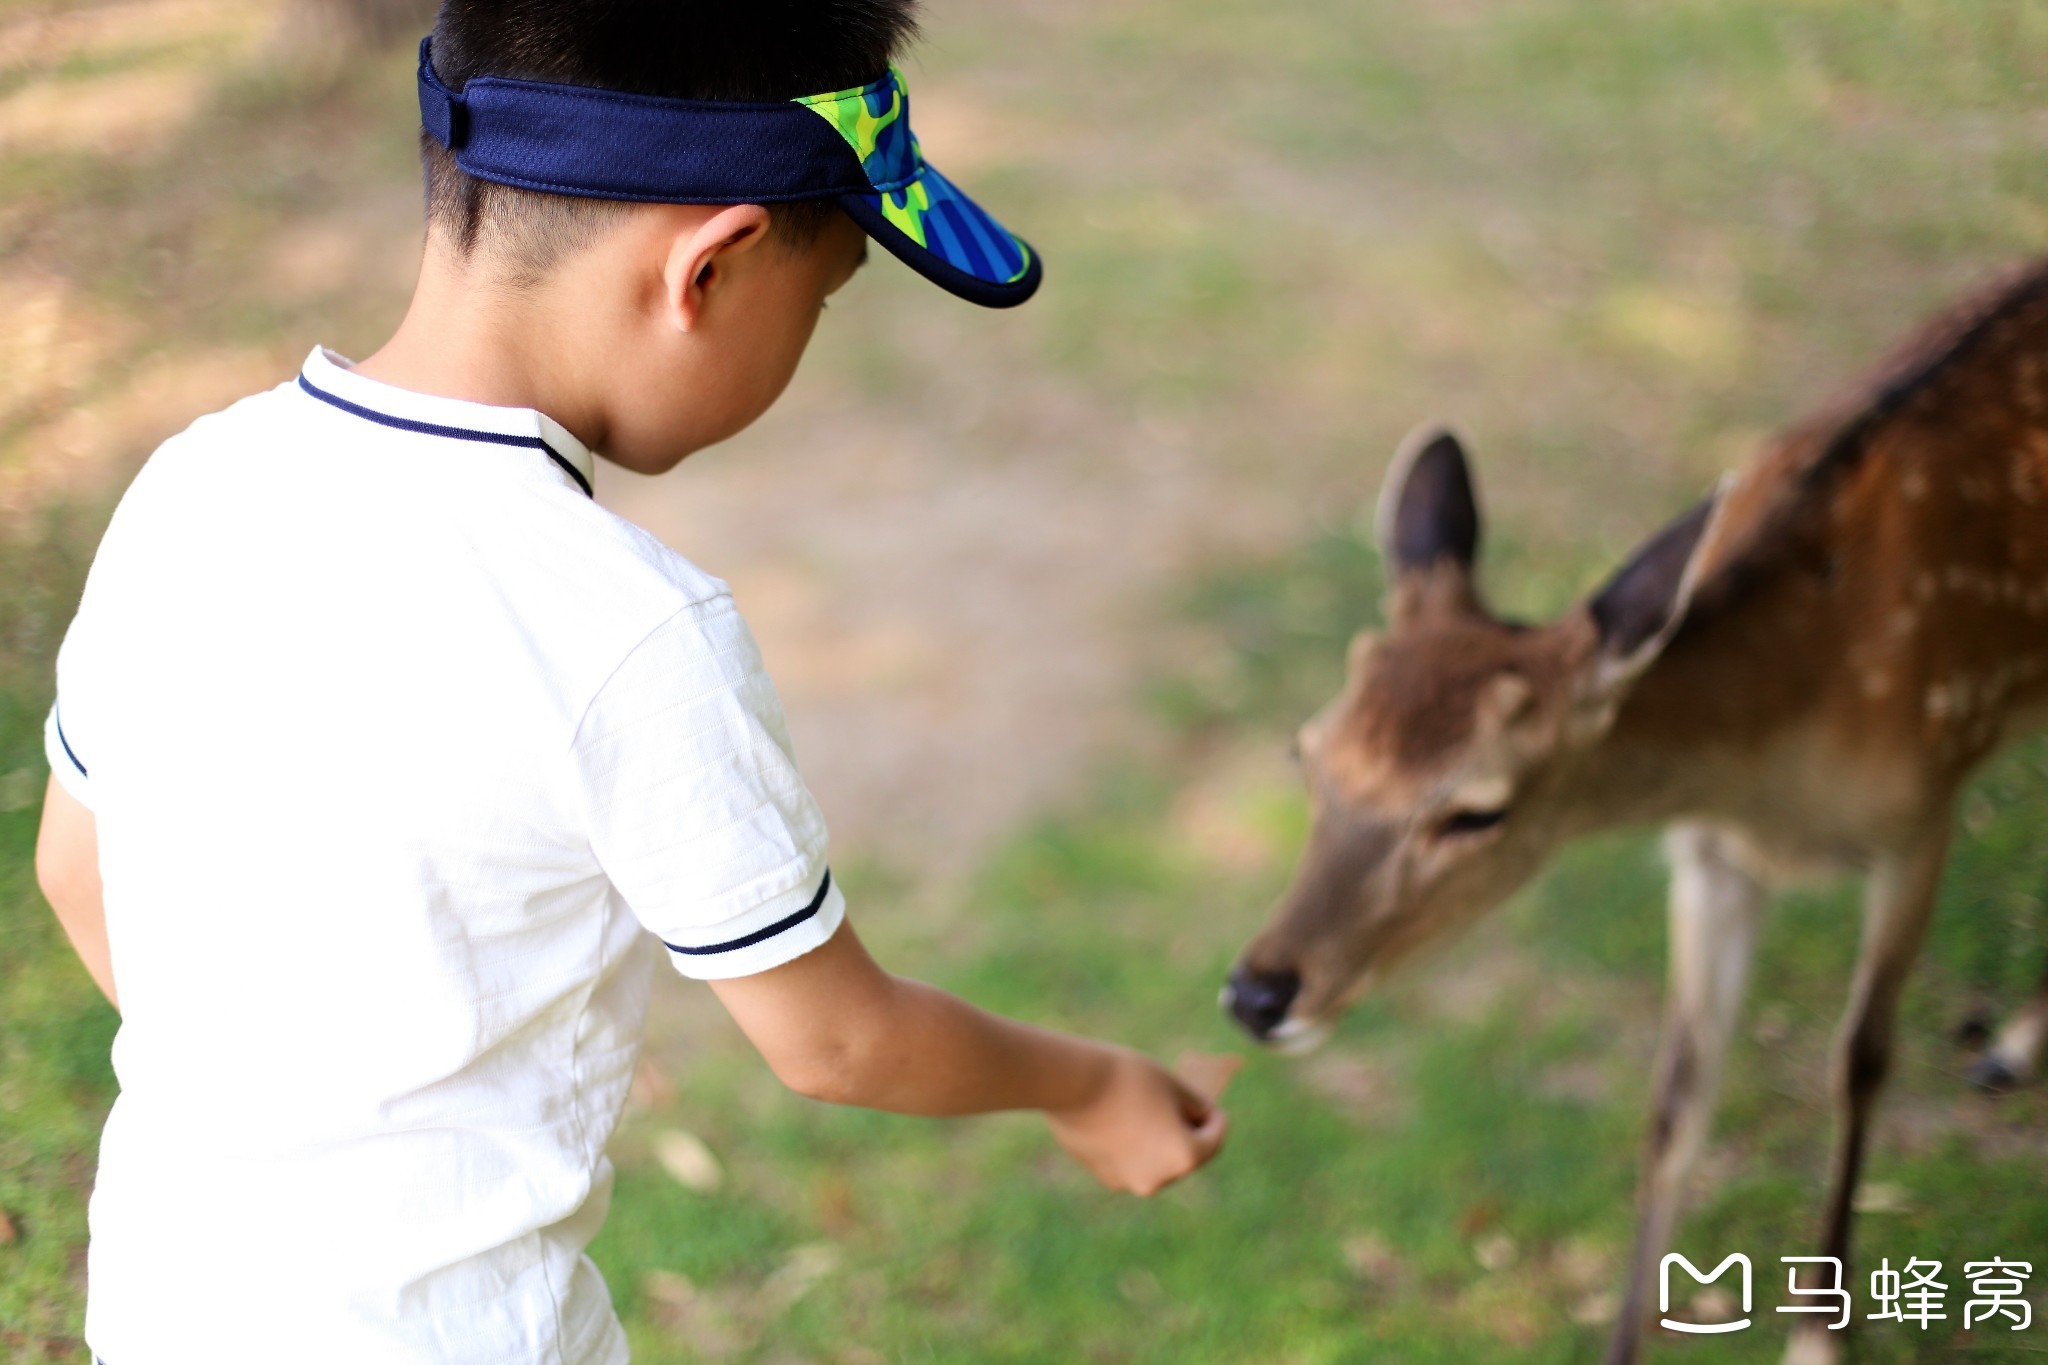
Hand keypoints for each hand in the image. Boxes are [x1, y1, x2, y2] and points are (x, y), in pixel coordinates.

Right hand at [1045, 1047, 1228, 1194]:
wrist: (1070, 1082)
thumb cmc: (1127, 1078)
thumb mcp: (1173, 1085)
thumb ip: (1195, 1107)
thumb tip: (1200, 1119)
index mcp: (1184, 1156)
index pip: (1214, 1140)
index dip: (1216, 1120)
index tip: (1211, 1106)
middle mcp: (1159, 1179)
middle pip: (1185, 1155)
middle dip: (1186, 1132)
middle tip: (1179, 1105)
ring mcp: (1129, 1181)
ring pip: (1157, 1160)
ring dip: (1159, 1140)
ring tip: (1146, 1109)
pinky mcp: (1104, 1176)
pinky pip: (1131, 1162)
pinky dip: (1134, 1146)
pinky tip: (1120, 1118)